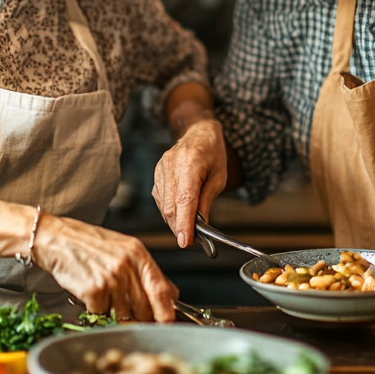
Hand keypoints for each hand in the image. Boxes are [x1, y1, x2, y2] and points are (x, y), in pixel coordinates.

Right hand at [32, 212, 177, 322]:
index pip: (162, 290)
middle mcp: (127, 266)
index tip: (168, 324)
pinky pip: (101, 314)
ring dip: (114, 314)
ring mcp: (111, 278)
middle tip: (130, 317)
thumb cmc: (87, 244)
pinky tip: (89, 293)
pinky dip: (95, 310)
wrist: (55, 238)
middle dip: (140, 319)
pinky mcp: (93, 290)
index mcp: (138, 254)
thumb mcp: (123, 249)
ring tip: (103, 296)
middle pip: (144, 308)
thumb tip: (170, 295)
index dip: (167, 313)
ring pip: (123, 314)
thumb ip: (146, 272)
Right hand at [152, 117, 228, 247]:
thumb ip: (206, 201)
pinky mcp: (156, 173)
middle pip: (171, 205)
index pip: (184, 199)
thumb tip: (199, 226)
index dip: (184, 223)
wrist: (198, 132)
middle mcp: (172, 164)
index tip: (185, 241)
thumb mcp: (218, 177)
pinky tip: (179, 213)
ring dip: (174, 221)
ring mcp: (161, 168)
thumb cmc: (212, 153)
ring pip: (163, 205)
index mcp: (191, 162)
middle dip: (178, 227)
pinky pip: (160, 199)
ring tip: (188, 226)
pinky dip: (169, 211)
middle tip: (190, 240)